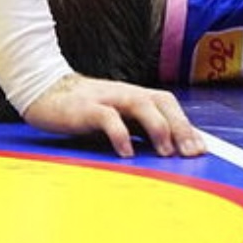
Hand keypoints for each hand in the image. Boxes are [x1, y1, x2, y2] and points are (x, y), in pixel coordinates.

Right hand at [19, 74, 206, 158]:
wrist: (41, 89)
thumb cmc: (81, 109)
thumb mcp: (113, 117)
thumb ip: (134, 129)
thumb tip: (162, 152)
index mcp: (133, 95)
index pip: (168, 104)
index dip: (186, 125)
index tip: (201, 149)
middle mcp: (124, 93)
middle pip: (161, 101)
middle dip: (180, 126)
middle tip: (192, 153)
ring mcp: (105, 98)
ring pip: (140, 104)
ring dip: (158, 127)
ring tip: (166, 152)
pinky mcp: (84, 107)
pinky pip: (107, 117)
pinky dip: (119, 134)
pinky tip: (126, 153)